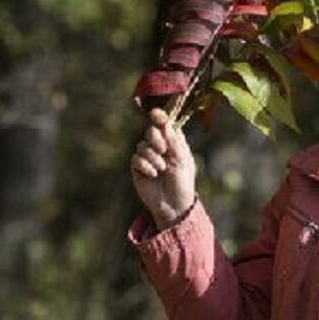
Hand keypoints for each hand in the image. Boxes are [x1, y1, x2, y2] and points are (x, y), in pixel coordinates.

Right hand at [130, 108, 196, 229]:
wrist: (173, 205)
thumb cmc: (182, 182)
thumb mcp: (182, 160)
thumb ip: (174, 142)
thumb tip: (166, 123)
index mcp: (174, 143)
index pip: (165, 125)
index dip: (160, 117)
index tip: (156, 114)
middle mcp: (160, 147)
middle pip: (150, 131)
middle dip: (155, 138)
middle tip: (163, 150)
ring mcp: (148, 157)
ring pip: (142, 145)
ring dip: (153, 157)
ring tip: (162, 169)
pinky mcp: (138, 168)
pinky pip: (136, 158)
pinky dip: (145, 165)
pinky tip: (153, 175)